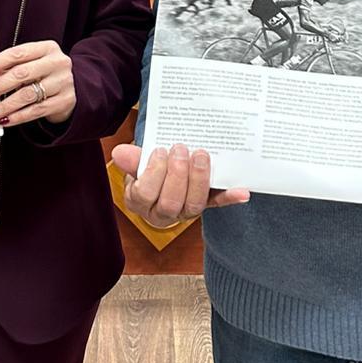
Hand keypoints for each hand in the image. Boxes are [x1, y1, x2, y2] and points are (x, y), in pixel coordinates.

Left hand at [0, 40, 75, 126]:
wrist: (75, 88)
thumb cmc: (46, 74)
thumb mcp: (34, 64)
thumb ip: (13, 68)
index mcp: (47, 48)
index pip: (17, 53)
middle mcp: (57, 63)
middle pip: (21, 74)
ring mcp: (63, 82)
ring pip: (27, 95)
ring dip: (4, 106)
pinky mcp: (65, 101)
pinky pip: (36, 111)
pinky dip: (17, 117)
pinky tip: (4, 121)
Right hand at [112, 142, 249, 230]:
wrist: (165, 175)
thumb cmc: (149, 170)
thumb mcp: (138, 164)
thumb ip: (133, 159)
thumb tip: (119, 152)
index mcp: (141, 202)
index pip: (145, 194)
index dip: (154, 172)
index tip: (160, 150)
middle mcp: (163, 213)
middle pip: (170, 203)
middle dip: (177, 175)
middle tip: (181, 149)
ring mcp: (186, 211)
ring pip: (194, 206)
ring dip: (199, 180)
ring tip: (201, 155)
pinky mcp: (206, 205)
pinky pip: (217, 204)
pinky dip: (230, 198)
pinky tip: (242, 191)